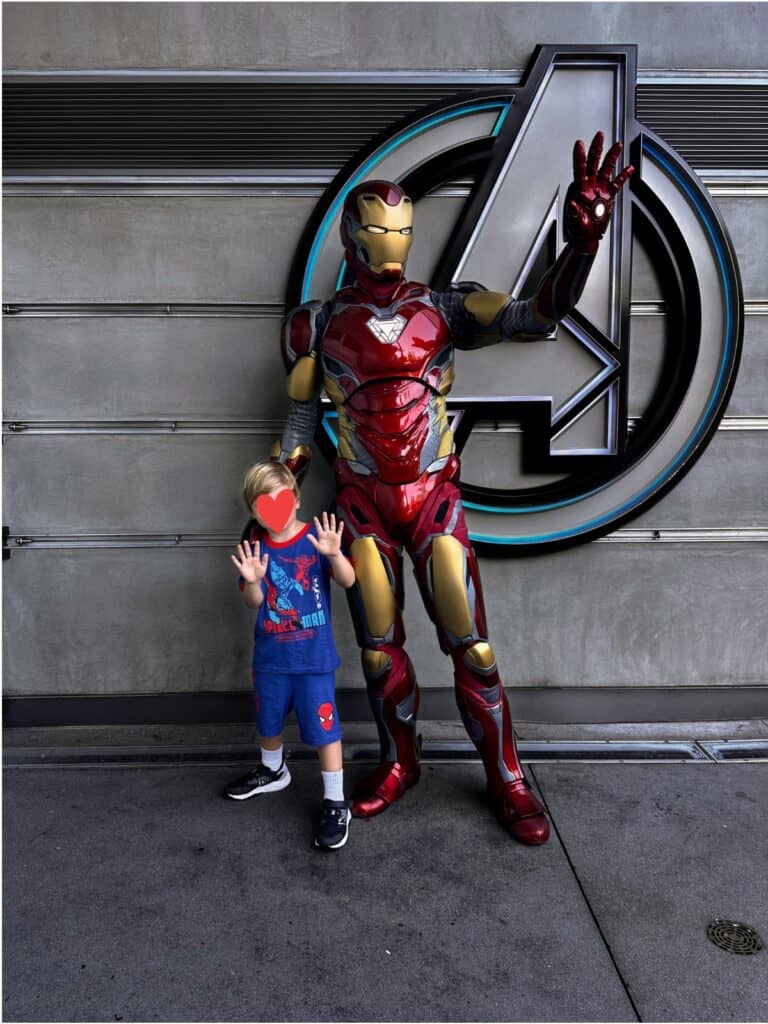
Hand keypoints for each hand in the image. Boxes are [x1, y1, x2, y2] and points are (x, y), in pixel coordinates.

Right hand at [230, 538, 268, 583]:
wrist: (254, 581)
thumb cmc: (259, 574)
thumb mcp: (264, 568)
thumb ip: (264, 561)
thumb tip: (266, 554)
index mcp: (256, 560)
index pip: (256, 552)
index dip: (257, 547)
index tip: (257, 541)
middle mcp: (250, 560)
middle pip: (248, 552)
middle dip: (247, 546)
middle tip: (245, 541)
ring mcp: (245, 563)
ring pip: (242, 555)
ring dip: (240, 551)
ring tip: (239, 546)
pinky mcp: (241, 568)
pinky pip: (237, 563)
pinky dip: (234, 560)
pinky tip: (232, 556)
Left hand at [307, 512, 343, 556]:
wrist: (331, 554)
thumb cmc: (323, 551)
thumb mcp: (317, 546)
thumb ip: (313, 540)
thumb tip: (307, 535)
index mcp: (321, 535)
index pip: (319, 527)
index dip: (317, 522)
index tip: (315, 517)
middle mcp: (327, 533)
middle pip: (326, 524)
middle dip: (325, 518)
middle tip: (324, 512)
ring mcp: (332, 535)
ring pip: (332, 526)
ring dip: (332, 520)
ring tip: (332, 515)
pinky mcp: (337, 537)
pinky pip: (339, 531)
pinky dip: (340, 527)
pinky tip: (341, 522)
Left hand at [564, 131, 633, 253]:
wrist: (587, 238)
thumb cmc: (579, 230)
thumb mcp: (576, 222)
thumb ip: (574, 212)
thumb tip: (572, 204)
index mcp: (580, 190)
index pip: (580, 169)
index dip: (580, 156)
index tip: (579, 144)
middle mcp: (589, 187)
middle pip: (593, 163)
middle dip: (597, 148)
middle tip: (599, 136)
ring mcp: (599, 190)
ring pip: (606, 169)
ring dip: (611, 157)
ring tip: (617, 145)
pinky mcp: (607, 196)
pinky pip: (616, 183)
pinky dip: (623, 175)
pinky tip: (629, 168)